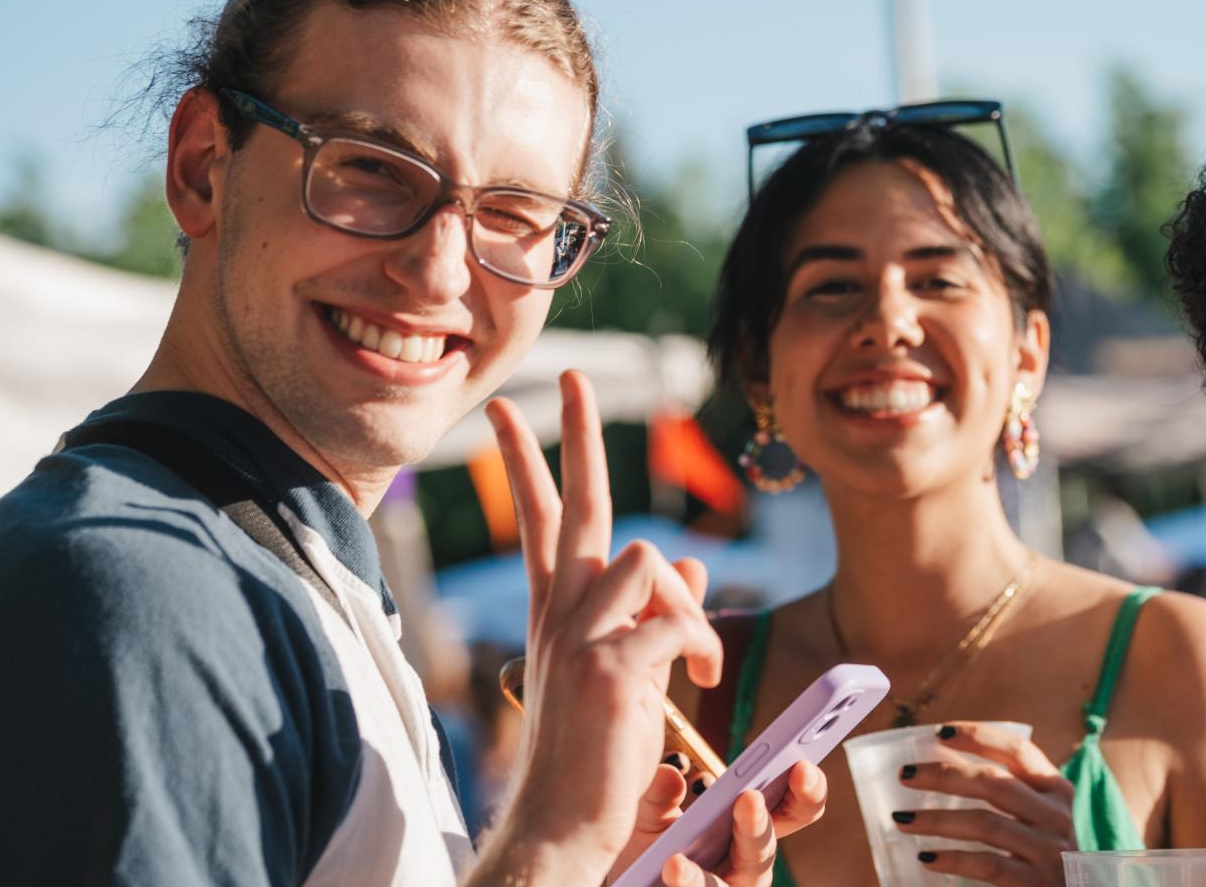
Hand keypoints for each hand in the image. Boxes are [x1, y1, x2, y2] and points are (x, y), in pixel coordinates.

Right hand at [481, 371, 722, 875]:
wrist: (560, 827)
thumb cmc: (595, 758)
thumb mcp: (627, 675)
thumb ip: (654, 616)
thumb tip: (697, 565)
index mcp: (556, 614)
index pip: (540, 521)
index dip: (527, 461)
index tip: (505, 410)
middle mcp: (559, 614)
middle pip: (573, 503)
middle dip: (574, 435)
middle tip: (570, 378)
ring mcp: (579, 637)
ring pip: (645, 555)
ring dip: (686, 601)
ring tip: (693, 662)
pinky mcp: (609, 668)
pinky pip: (676, 617)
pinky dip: (699, 643)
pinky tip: (697, 679)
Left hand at [609, 760, 828, 886]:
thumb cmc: (653, 853)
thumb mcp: (652, 819)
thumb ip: (659, 796)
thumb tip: (670, 775)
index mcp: (750, 826)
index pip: (792, 806)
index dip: (806, 787)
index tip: (803, 764)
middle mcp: (749, 861)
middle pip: (767, 843)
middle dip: (760, 821)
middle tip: (750, 798)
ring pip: (742, 874)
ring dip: (723, 857)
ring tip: (704, 837)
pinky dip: (689, 882)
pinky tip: (674, 866)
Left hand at [895, 722, 1076, 884]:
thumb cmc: (1047, 853)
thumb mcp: (1042, 816)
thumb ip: (1009, 794)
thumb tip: (941, 769)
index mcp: (1056, 789)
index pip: (1018, 750)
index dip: (980, 736)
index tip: (940, 732)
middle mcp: (1056, 816)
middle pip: (995, 783)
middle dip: (945, 775)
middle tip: (905, 775)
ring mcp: (1049, 851)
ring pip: (986, 824)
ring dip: (938, 820)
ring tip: (902, 818)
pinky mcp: (1036, 883)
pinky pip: (989, 865)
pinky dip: (954, 859)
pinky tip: (927, 857)